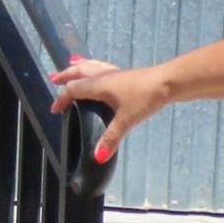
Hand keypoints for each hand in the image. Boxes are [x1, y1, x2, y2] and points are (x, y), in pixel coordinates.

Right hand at [48, 54, 172, 160]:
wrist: (169, 82)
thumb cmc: (145, 98)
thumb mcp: (126, 120)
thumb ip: (110, 138)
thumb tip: (97, 157)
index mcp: (98, 85)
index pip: (73, 89)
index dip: (61, 99)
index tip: (55, 109)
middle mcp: (104, 76)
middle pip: (79, 71)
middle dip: (66, 75)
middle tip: (54, 78)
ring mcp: (116, 73)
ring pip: (92, 66)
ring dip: (80, 67)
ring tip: (73, 65)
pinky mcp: (128, 75)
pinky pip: (105, 68)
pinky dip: (96, 68)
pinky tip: (103, 73)